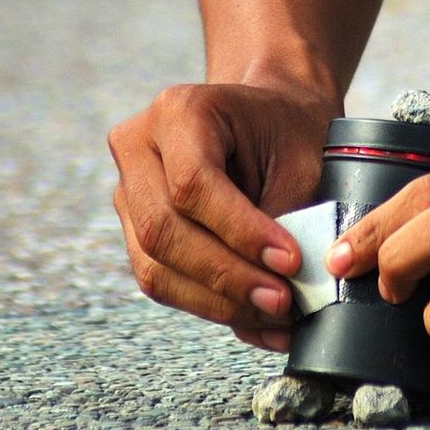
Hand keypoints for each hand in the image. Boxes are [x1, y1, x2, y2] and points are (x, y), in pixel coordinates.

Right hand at [109, 80, 337, 350]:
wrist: (274, 117)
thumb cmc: (291, 131)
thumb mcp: (300, 160)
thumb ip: (285, 219)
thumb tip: (278, 297)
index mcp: (180, 110)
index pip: (193, 183)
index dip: (240, 231)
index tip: (290, 261)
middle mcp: (139, 146)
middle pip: (163, 229)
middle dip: (226, 275)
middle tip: (282, 300)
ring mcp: (128, 189)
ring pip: (155, 265)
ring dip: (218, 301)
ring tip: (275, 314)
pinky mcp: (135, 227)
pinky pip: (162, 279)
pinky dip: (211, 305)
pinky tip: (257, 319)